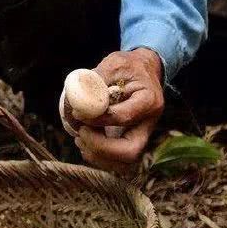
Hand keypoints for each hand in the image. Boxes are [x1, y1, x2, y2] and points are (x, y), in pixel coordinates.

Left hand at [75, 48, 163, 172]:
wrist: (143, 72)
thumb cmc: (129, 67)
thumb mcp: (114, 64)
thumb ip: (96, 80)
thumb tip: (77, 101)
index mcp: (149, 101)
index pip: (123, 118)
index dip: (98, 119)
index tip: (79, 114)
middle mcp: (149, 124)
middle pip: (130, 152)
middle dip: (100, 148)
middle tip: (81, 134)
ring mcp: (141, 137)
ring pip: (124, 163)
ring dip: (98, 156)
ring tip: (80, 138)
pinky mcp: (131, 142)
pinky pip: (117, 162)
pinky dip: (98, 157)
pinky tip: (85, 142)